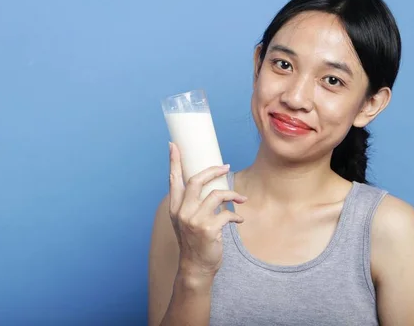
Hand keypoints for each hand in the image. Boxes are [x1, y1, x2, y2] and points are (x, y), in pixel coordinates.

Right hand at [168, 142, 247, 278]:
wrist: (196, 268)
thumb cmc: (194, 242)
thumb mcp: (186, 222)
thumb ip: (191, 204)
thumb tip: (209, 185)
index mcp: (176, 208)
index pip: (174, 180)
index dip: (174, 161)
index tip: (173, 145)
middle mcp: (182, 212)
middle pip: (196, 180)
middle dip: (213, 170)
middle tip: (226, 166)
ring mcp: (195, 220)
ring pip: (216, 195)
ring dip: (232, 195)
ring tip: (240, 199)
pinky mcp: (209, 229)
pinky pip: (227, 214)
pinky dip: (236, 216)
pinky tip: (239, 220)